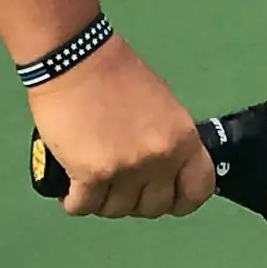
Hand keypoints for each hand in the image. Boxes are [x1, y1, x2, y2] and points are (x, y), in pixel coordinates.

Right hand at [26, 37, 215, 217]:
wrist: (75, 57)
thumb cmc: (114, 75)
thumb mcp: (162, 108)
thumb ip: (167, 142)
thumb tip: (159, 173)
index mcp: (183, 139)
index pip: (198, 191)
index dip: (180, 200)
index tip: (164, 196)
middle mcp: (160, 158)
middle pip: (153, 208)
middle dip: (134, 201)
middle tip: (116, 183)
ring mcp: (126, 169)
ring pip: (116, 210)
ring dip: (100, 200)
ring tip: (88, 179)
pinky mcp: (91, 174)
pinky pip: (83, 207)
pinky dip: (73, 200)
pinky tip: (68, 187)